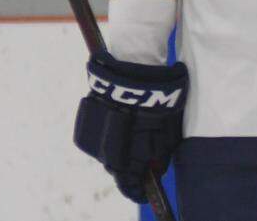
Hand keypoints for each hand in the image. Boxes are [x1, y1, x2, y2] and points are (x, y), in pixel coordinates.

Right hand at [73, 51, 187, 202]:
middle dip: (129, 171)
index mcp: (129, 151)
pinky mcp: (87, 119)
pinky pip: (97, 137)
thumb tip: (154, 170)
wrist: (136, 63)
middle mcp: (106, 146)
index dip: (135, 190)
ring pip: (105, 153)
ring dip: (118, 154)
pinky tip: (121, 130)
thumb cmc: (160, 95)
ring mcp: (94, 133)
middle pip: (116, 168)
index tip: (142, 193)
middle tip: (141, 169)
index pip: (128, 182)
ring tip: (133, 145)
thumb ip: (160, 153)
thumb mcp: (169, 128)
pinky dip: (108, 138)